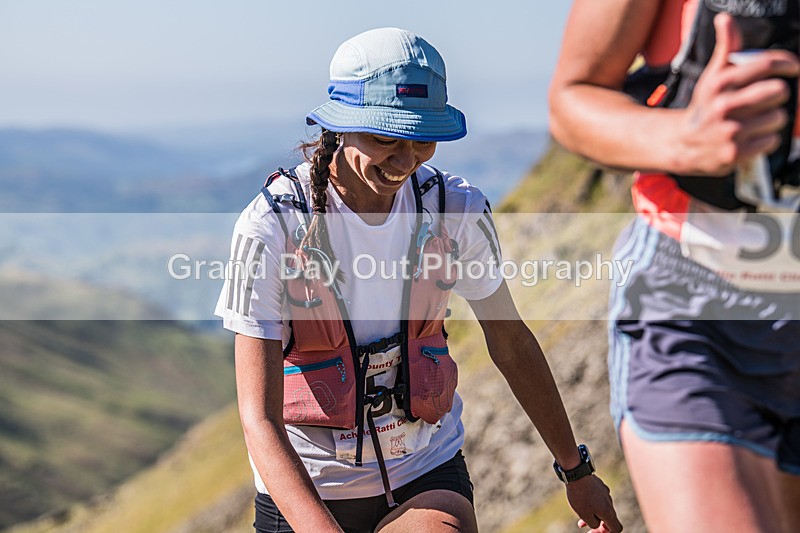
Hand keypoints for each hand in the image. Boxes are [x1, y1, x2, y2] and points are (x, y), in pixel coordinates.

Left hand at [565, 474, 622, 531]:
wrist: (577, 474)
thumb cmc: (580, 496)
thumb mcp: (585, 515)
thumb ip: (594, 524)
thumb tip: (598, 525)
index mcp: (608, 512)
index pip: (617, 528)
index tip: (595, 531)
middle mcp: (609, 502)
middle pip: (609, 519)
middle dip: (598, 525)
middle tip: (586, 528)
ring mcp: (605, 493)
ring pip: (602, 508)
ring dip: (593, 515)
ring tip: (580, 520)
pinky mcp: (599, 486)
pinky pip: (598, 499)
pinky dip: (591, 505)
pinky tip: (581, 503)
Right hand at [674, 13, 799, 175]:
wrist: (683, 143)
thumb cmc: (705, 107)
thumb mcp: (712, 77)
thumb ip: (725, 48)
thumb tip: (725, 19)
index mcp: (720, 83)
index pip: (767, 64)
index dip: (788, 64)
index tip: (793, 68)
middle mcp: (724, 105)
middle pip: (778, 91)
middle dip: (776, 96)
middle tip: (766, 101)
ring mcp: (729, 130)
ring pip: (778, 117)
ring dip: (771, 120)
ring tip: (754, 122)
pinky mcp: (734, 152)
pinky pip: (770, 140)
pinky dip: (765, 140)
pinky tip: (750, 138)